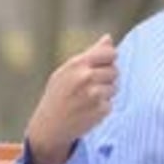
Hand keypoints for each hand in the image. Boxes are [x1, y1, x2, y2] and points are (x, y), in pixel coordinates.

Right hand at [26, 35, 116, 163]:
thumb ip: (90, 54)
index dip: (109, 59)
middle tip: (91, 86)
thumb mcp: (68, 70)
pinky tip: (88, 110)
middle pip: (115, 70)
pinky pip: (111, 104)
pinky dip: (103, 107)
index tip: (102, 65)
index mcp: (77, 64)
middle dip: (107, 77)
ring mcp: (94, 94)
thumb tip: (108, 38)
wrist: (49, 126)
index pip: (110, 53)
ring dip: (106, 93)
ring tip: (88, 98)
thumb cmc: (59, 94)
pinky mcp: (100, 110)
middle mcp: (86, 77)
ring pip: (115, 87)